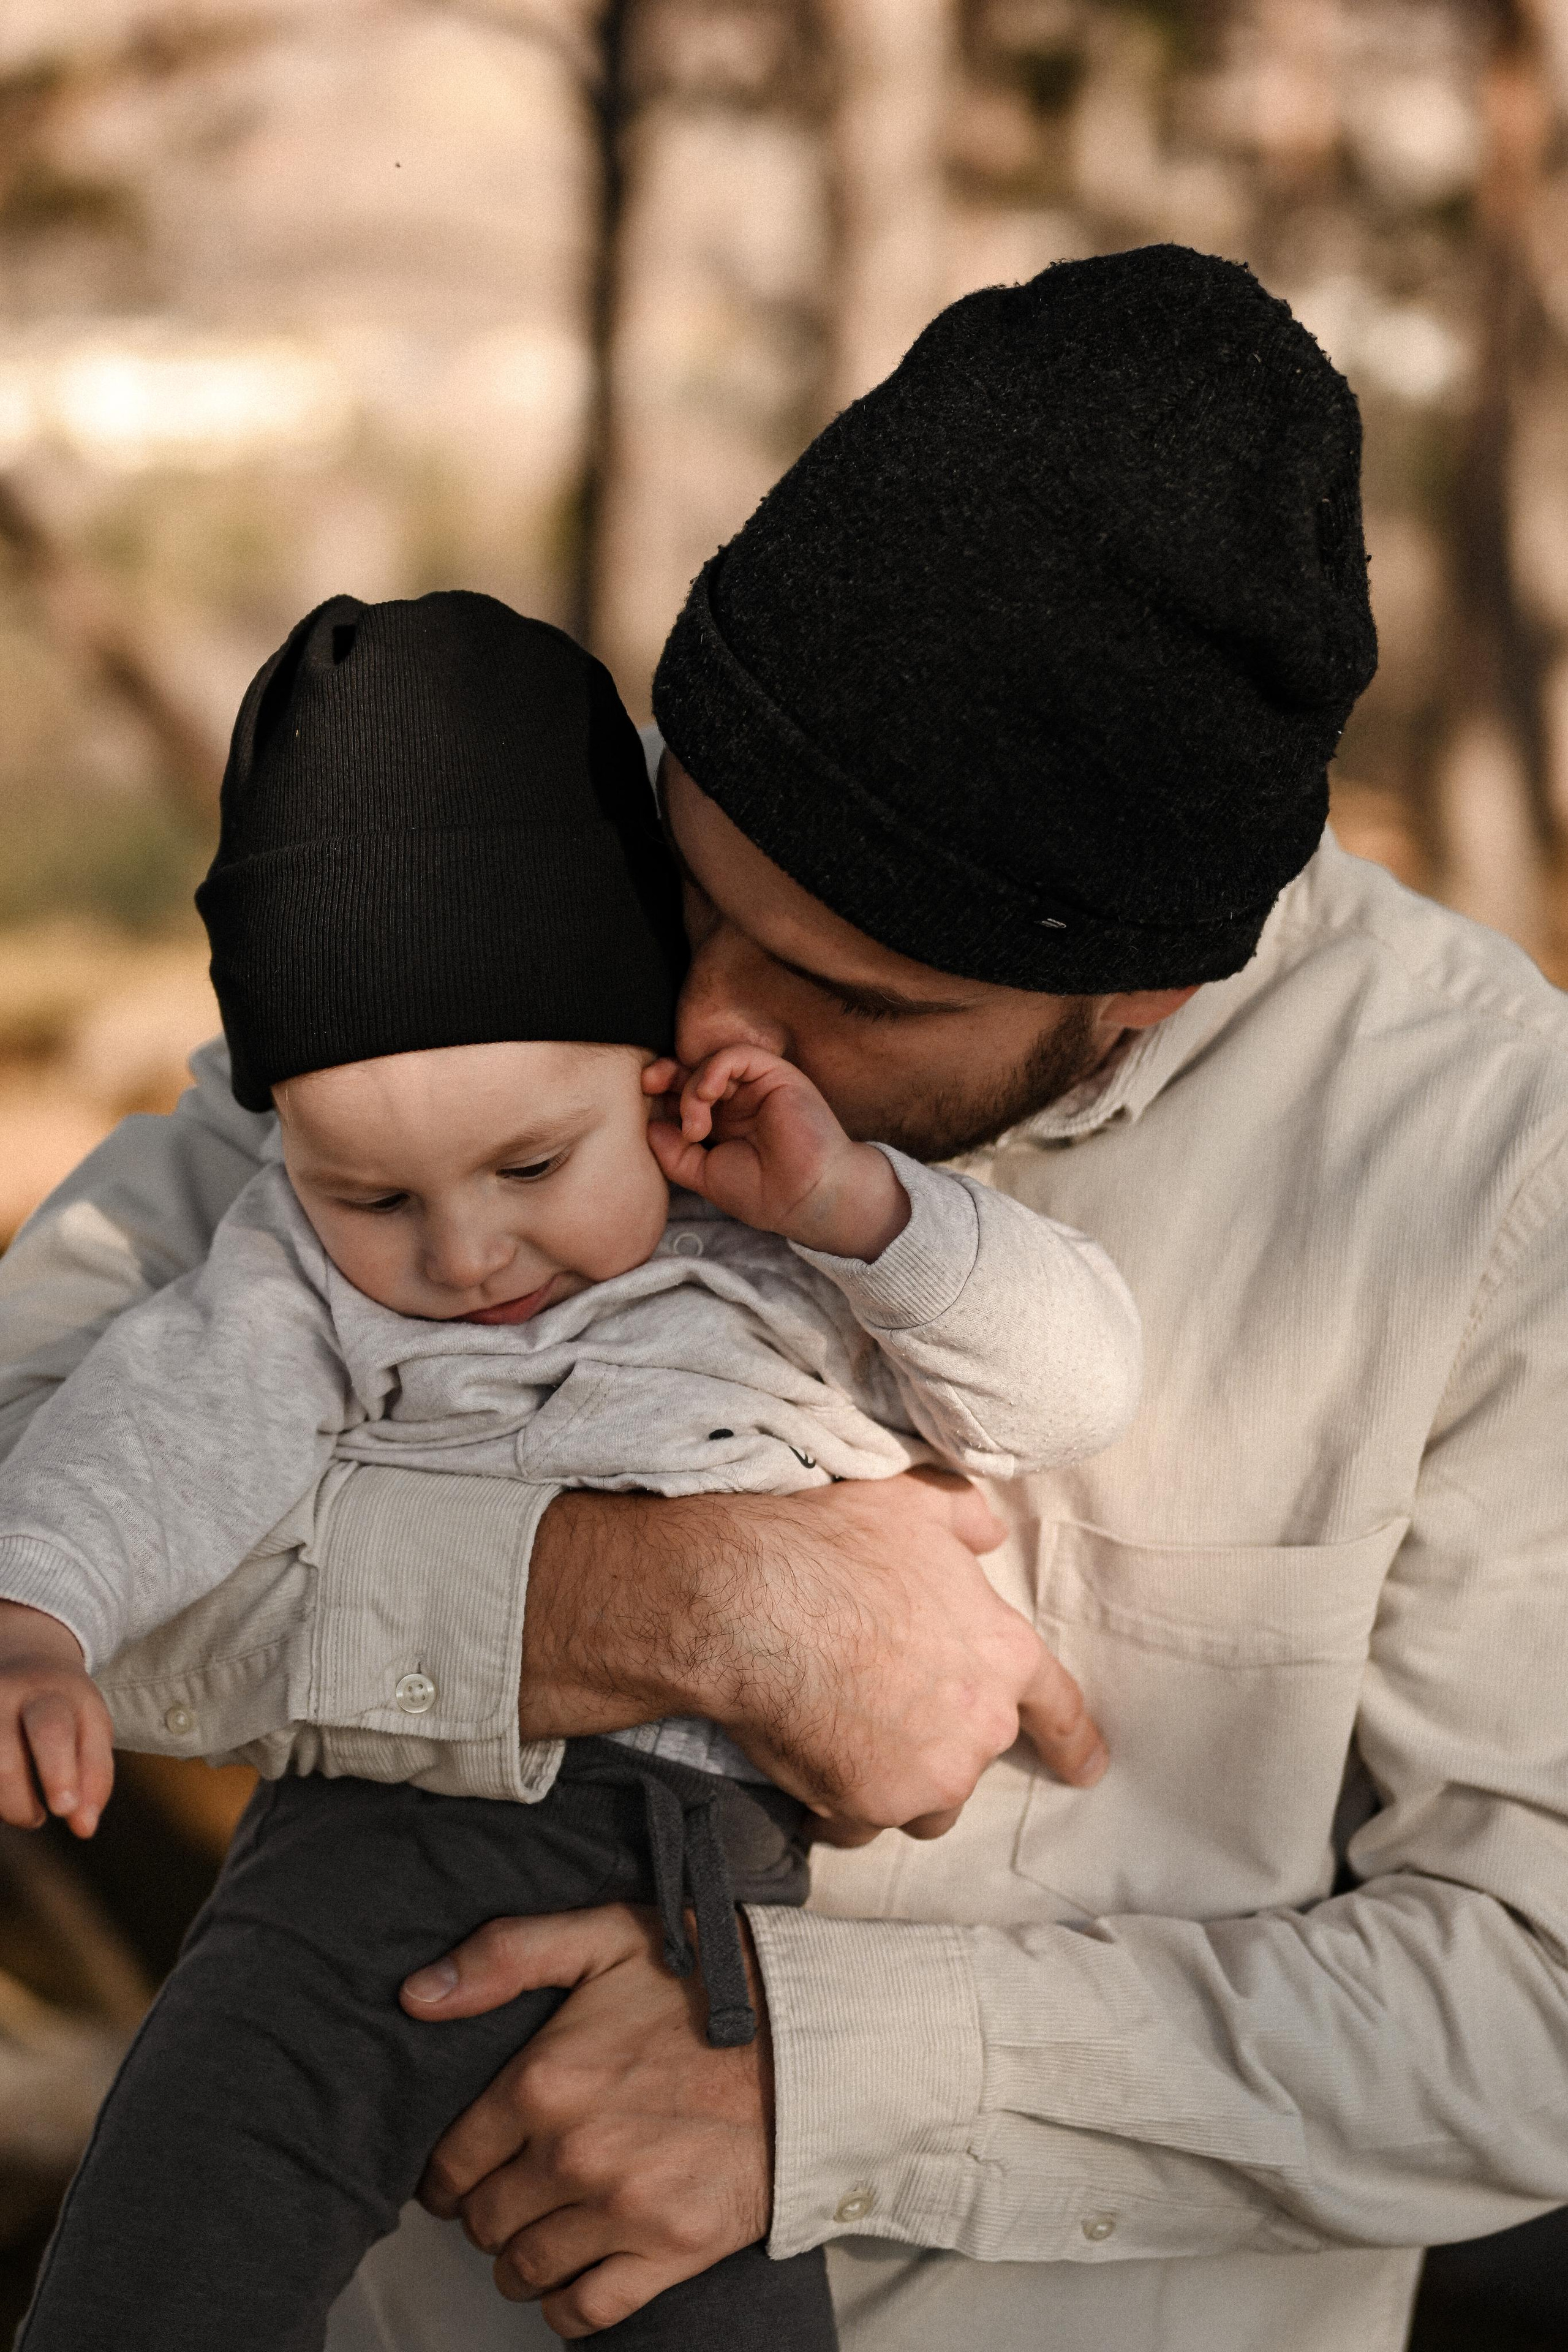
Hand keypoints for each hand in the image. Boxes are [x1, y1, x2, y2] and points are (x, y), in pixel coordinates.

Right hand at [0, 1600, 112, 1837]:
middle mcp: (3, 1697)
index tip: (64, 1810)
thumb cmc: (66, 1706)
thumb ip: (95, 1776)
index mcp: (50, 1692)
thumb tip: (84, 1829)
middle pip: (4, 1761)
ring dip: (6, 1805)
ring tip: (28, 1810)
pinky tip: (7, 1793)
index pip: (52, 1732)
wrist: (23, 1656)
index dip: (57, 1774)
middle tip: (40, 1818)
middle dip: (20, 1801)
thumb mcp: (92, 1726)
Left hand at [404, 1905, 769, 2337]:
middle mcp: (572, 2154)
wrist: (813, 2040)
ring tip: (537, 2230)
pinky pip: (583, 2310)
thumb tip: (415, 1996)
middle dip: (485, 2209)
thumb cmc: (710, 1982)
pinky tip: (570, 2276)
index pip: (451, 2162)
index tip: (462, 2167)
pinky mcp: (669, 2250)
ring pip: (523, 2270)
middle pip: (483, 2221)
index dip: (448, 2170)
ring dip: (518, 2258)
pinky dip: (563, 2304)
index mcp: (543, 2081)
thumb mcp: (604, 1936)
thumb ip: (505, 1955)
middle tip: (508, 2190)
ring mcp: (622, 2210)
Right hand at [520, 1470, 1106, 1836]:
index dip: (1073, 1742)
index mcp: (1003, 1654)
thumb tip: (989, 1534)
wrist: (750, 1600)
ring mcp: (925, 1776)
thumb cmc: (834, 1545)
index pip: (1060, 1710)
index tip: (1086, 1768)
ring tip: (848, 1731)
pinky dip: (842, 1802)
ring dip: (898, 1778)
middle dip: (938, 1736)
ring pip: (925, 1799)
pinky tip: (812, 1757)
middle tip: (882, 1699)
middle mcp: (978, 1726)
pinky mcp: (867, 1808)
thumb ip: (966, 1518)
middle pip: (973, 1753)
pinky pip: (862, 1824)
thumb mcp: (914, 1503)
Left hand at [643, 1046, 908, 1259]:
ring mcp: (758, 1085)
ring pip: (710, 1064)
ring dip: (691, 1089)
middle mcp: (741, 1099)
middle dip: (665, 1074)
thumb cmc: (764, 1193)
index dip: (662, 1092)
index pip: (685, 1093)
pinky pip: (735, 1055)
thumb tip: (648, 1126)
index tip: (644, 1101)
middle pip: (693, 1070)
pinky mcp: (775, 1074)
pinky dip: (712, 1070)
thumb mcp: (705, 1175)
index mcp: (725, 1121)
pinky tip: (707, 1096)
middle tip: (649, 1085)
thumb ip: (674, 1153)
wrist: (806, 1199)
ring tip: (695, 1126)